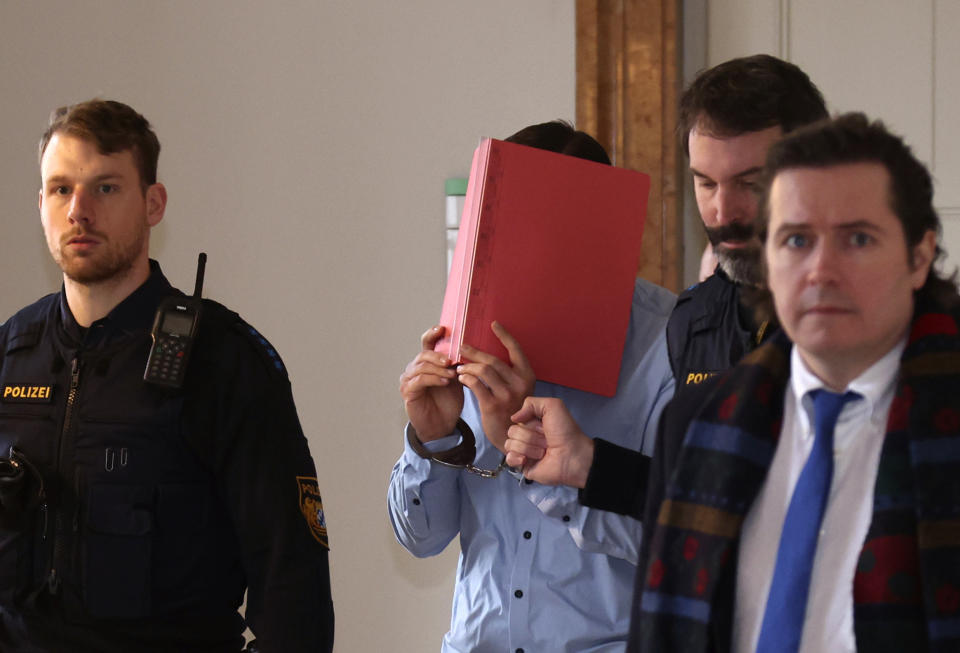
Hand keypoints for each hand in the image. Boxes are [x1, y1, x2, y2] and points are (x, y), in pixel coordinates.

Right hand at [399, 326, 462, 441]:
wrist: (442, 425)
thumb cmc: (449, 402)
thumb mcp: (457, 380)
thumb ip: (459, 365)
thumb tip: (470, 349)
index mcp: (427, 362)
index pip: (427, 343)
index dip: (433, 334)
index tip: (443, 328)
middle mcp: (415, 368)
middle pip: (424, 354)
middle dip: (439, 355)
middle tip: (452, 360)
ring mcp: (409, 379)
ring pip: (421, 366)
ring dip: (438, 368)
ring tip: (452, 373)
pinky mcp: (408, 391)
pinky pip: (420, 380)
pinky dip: (433, 379)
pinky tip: (445, 381)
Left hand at [457, 321, 535, 452]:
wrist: (512, 437)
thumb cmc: (512, 410)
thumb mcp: (517, 389)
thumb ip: (507, 374)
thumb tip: (486, 355)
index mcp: (527, 376)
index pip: (516, 349)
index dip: (504, 335)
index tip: (493, 324)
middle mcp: (519, 384)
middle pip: (493, 359)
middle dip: (474, 352)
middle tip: (462, 346)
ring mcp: (507, 395)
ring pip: (483, 370)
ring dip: (468, 366)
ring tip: (460, 366)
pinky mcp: (493, 405)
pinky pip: (475, 385)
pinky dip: (466, 378)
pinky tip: (461, 377)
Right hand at [504, 397, 594, 487]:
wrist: (573, 455)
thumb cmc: (566, 431)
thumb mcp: (553, 406)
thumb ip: (531, 403)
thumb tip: (513, 417)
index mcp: (533, 423)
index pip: (517, 419)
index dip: (530, 422)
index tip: (544, 427)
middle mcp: (528, 436)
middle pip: (512, 431)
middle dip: (531, 436)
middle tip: (546, 440)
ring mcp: (524, 451)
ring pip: (510, 444)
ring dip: (529, 447)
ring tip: (544, 452)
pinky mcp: (523, 466)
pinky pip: (509, 459)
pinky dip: (517, 458)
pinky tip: (527, 460)